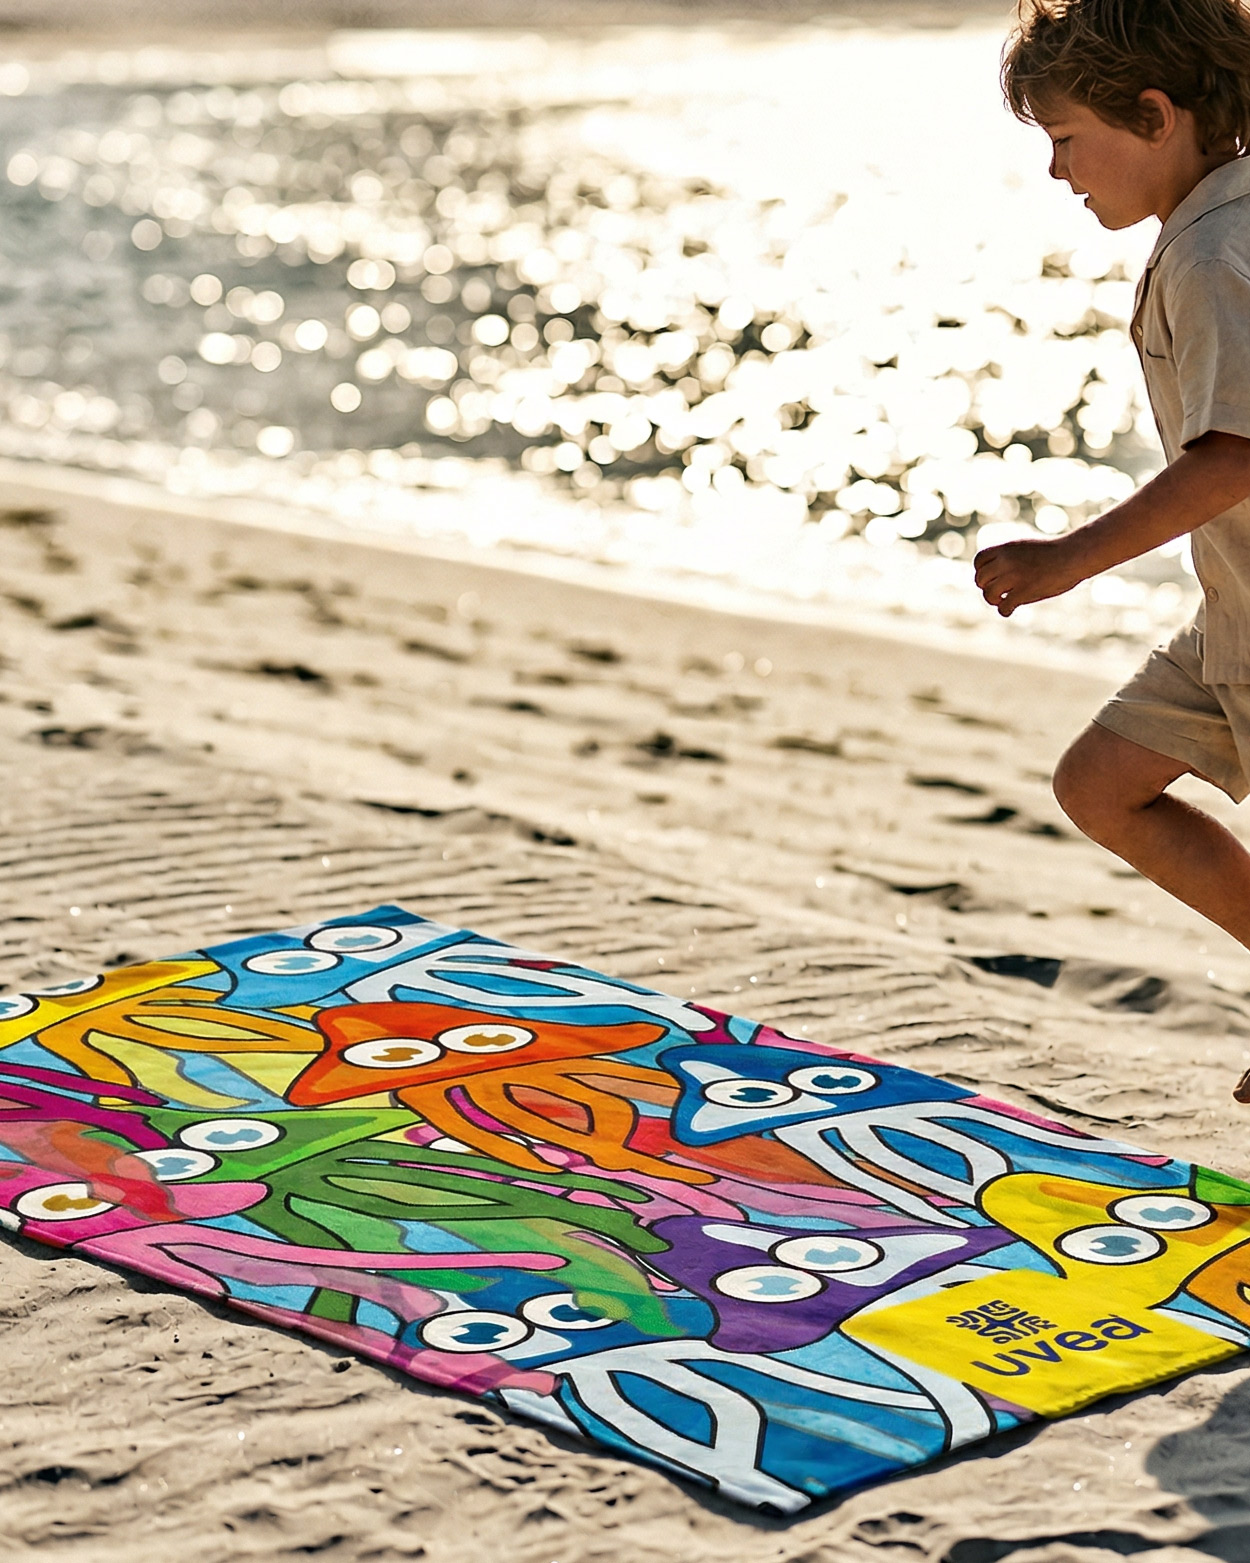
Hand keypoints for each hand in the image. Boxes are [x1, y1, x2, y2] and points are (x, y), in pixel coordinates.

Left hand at [973, 534, 1087, 616]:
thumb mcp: (1026, 547)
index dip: (982, 571)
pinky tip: (1011, 609)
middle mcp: (1005, 561)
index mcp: (1006, 548)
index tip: (992, 577)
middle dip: (987, 587)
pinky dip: (1005, 610)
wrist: (1073, 555)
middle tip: (1000, 592)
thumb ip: (1009, 556)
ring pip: (988, 594)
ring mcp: (1013, 577)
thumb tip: (996, 570)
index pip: (979, 560)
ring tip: (1004, 600)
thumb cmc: (1053, 551)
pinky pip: (1003, 607)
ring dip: (994, 600)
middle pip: (980, 579)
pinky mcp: (1023, 592)